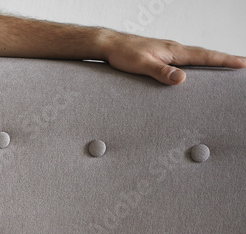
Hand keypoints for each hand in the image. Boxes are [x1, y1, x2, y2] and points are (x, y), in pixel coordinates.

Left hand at [101, 31, 245, 84]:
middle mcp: (175, 49)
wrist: (110, 44)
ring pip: (197, 56)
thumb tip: (182, 78)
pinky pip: (185, 59)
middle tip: (243, 64)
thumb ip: (161, 72)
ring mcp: (169, 51)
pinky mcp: (162, 55)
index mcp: (175, 51)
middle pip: (206, 54)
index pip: (206, 56)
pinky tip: (196, 68)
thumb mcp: (142, 65)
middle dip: (225, 59)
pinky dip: (197, 62)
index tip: (243, 63)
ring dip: (213, 60)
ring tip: (227, 66)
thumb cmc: (123, 54)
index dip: (225, 60)